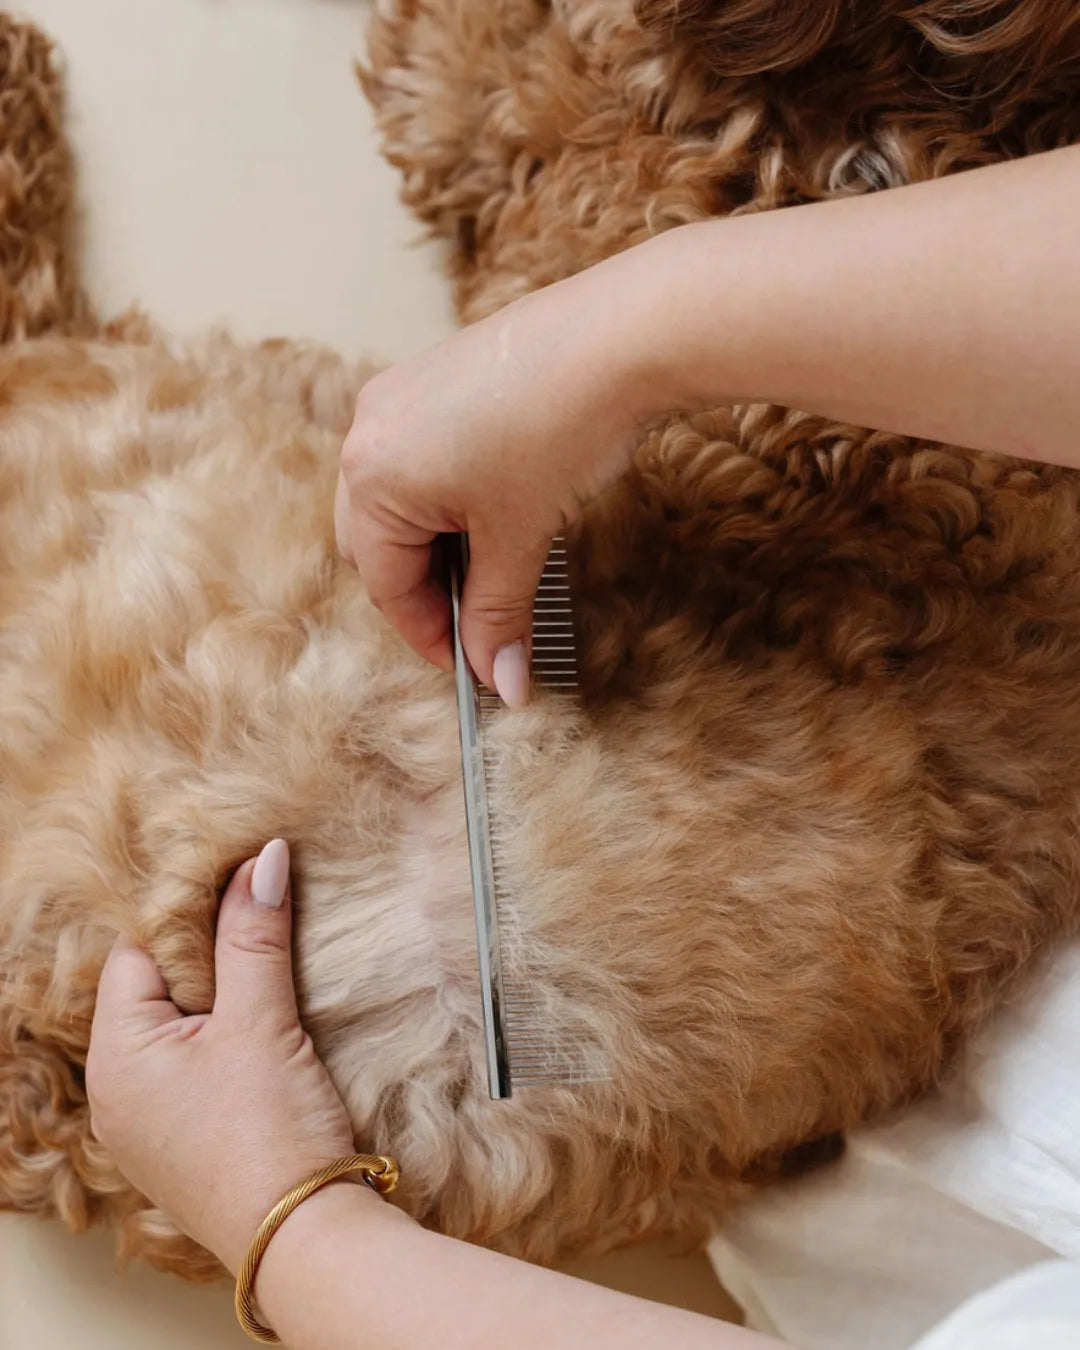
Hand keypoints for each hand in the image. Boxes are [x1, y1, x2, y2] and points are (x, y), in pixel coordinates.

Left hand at [86, 839, 371, 1275]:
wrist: (306, 1238)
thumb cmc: (270, 1133)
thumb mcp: (261, 1021)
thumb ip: (253, 934)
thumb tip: (260, 858)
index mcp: (117, 1055)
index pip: (139, 951)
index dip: (189, 912)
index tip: (238, 882)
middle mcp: (118, 1091)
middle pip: (158, 986)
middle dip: (210, 951)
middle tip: (262, 916)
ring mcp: (150, 1121)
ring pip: (180, 1026)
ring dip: (224, 994)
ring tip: (270, 967)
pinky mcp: (186, 1140)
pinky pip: (194, 1065)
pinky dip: (226, 1037)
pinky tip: (266, 1025)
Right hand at [335, 253, 670, 702]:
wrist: (618, 337)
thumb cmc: (558, 430)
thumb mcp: (520, 538)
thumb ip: (498, 614)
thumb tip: (499, 679)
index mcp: (372, 477)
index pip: (384, 583)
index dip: (428, 634)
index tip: (471, 665)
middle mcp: (368, 431)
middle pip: (376, 542)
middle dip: (424, 590)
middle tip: (477, 625)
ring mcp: (398, 397)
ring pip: (397, 500)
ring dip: (437, 545)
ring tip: (494, 570)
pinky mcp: (434, 376)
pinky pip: (418, 458)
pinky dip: (447, 500)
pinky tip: (495, 511)